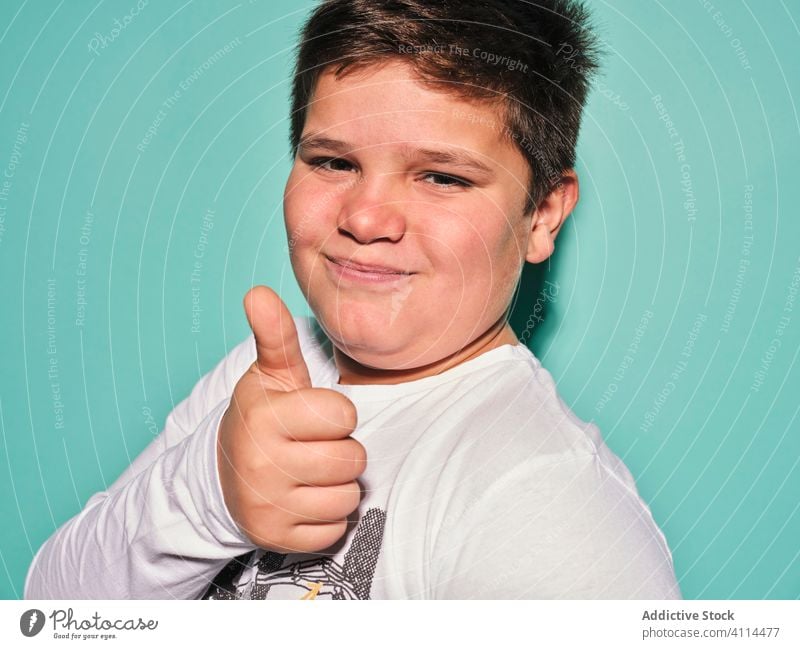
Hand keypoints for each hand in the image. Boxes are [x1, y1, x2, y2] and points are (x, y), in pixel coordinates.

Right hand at [216, 286, 364, 552]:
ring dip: (337, 484)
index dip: (336, 414)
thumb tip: (258, 292)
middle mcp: (262, 464)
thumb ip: (274, 335)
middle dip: (340, 450)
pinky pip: (335, 529)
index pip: (343, 416)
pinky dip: (327, 516)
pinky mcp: (277, 540)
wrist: (225, 475)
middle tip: (313, 446)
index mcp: (264, 417)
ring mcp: (268, 507)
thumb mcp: (270, 375)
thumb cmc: (263, 418)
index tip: (314, 416)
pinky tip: (304, 499)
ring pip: (347, 496)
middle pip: (351, 459)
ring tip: (310, 471)